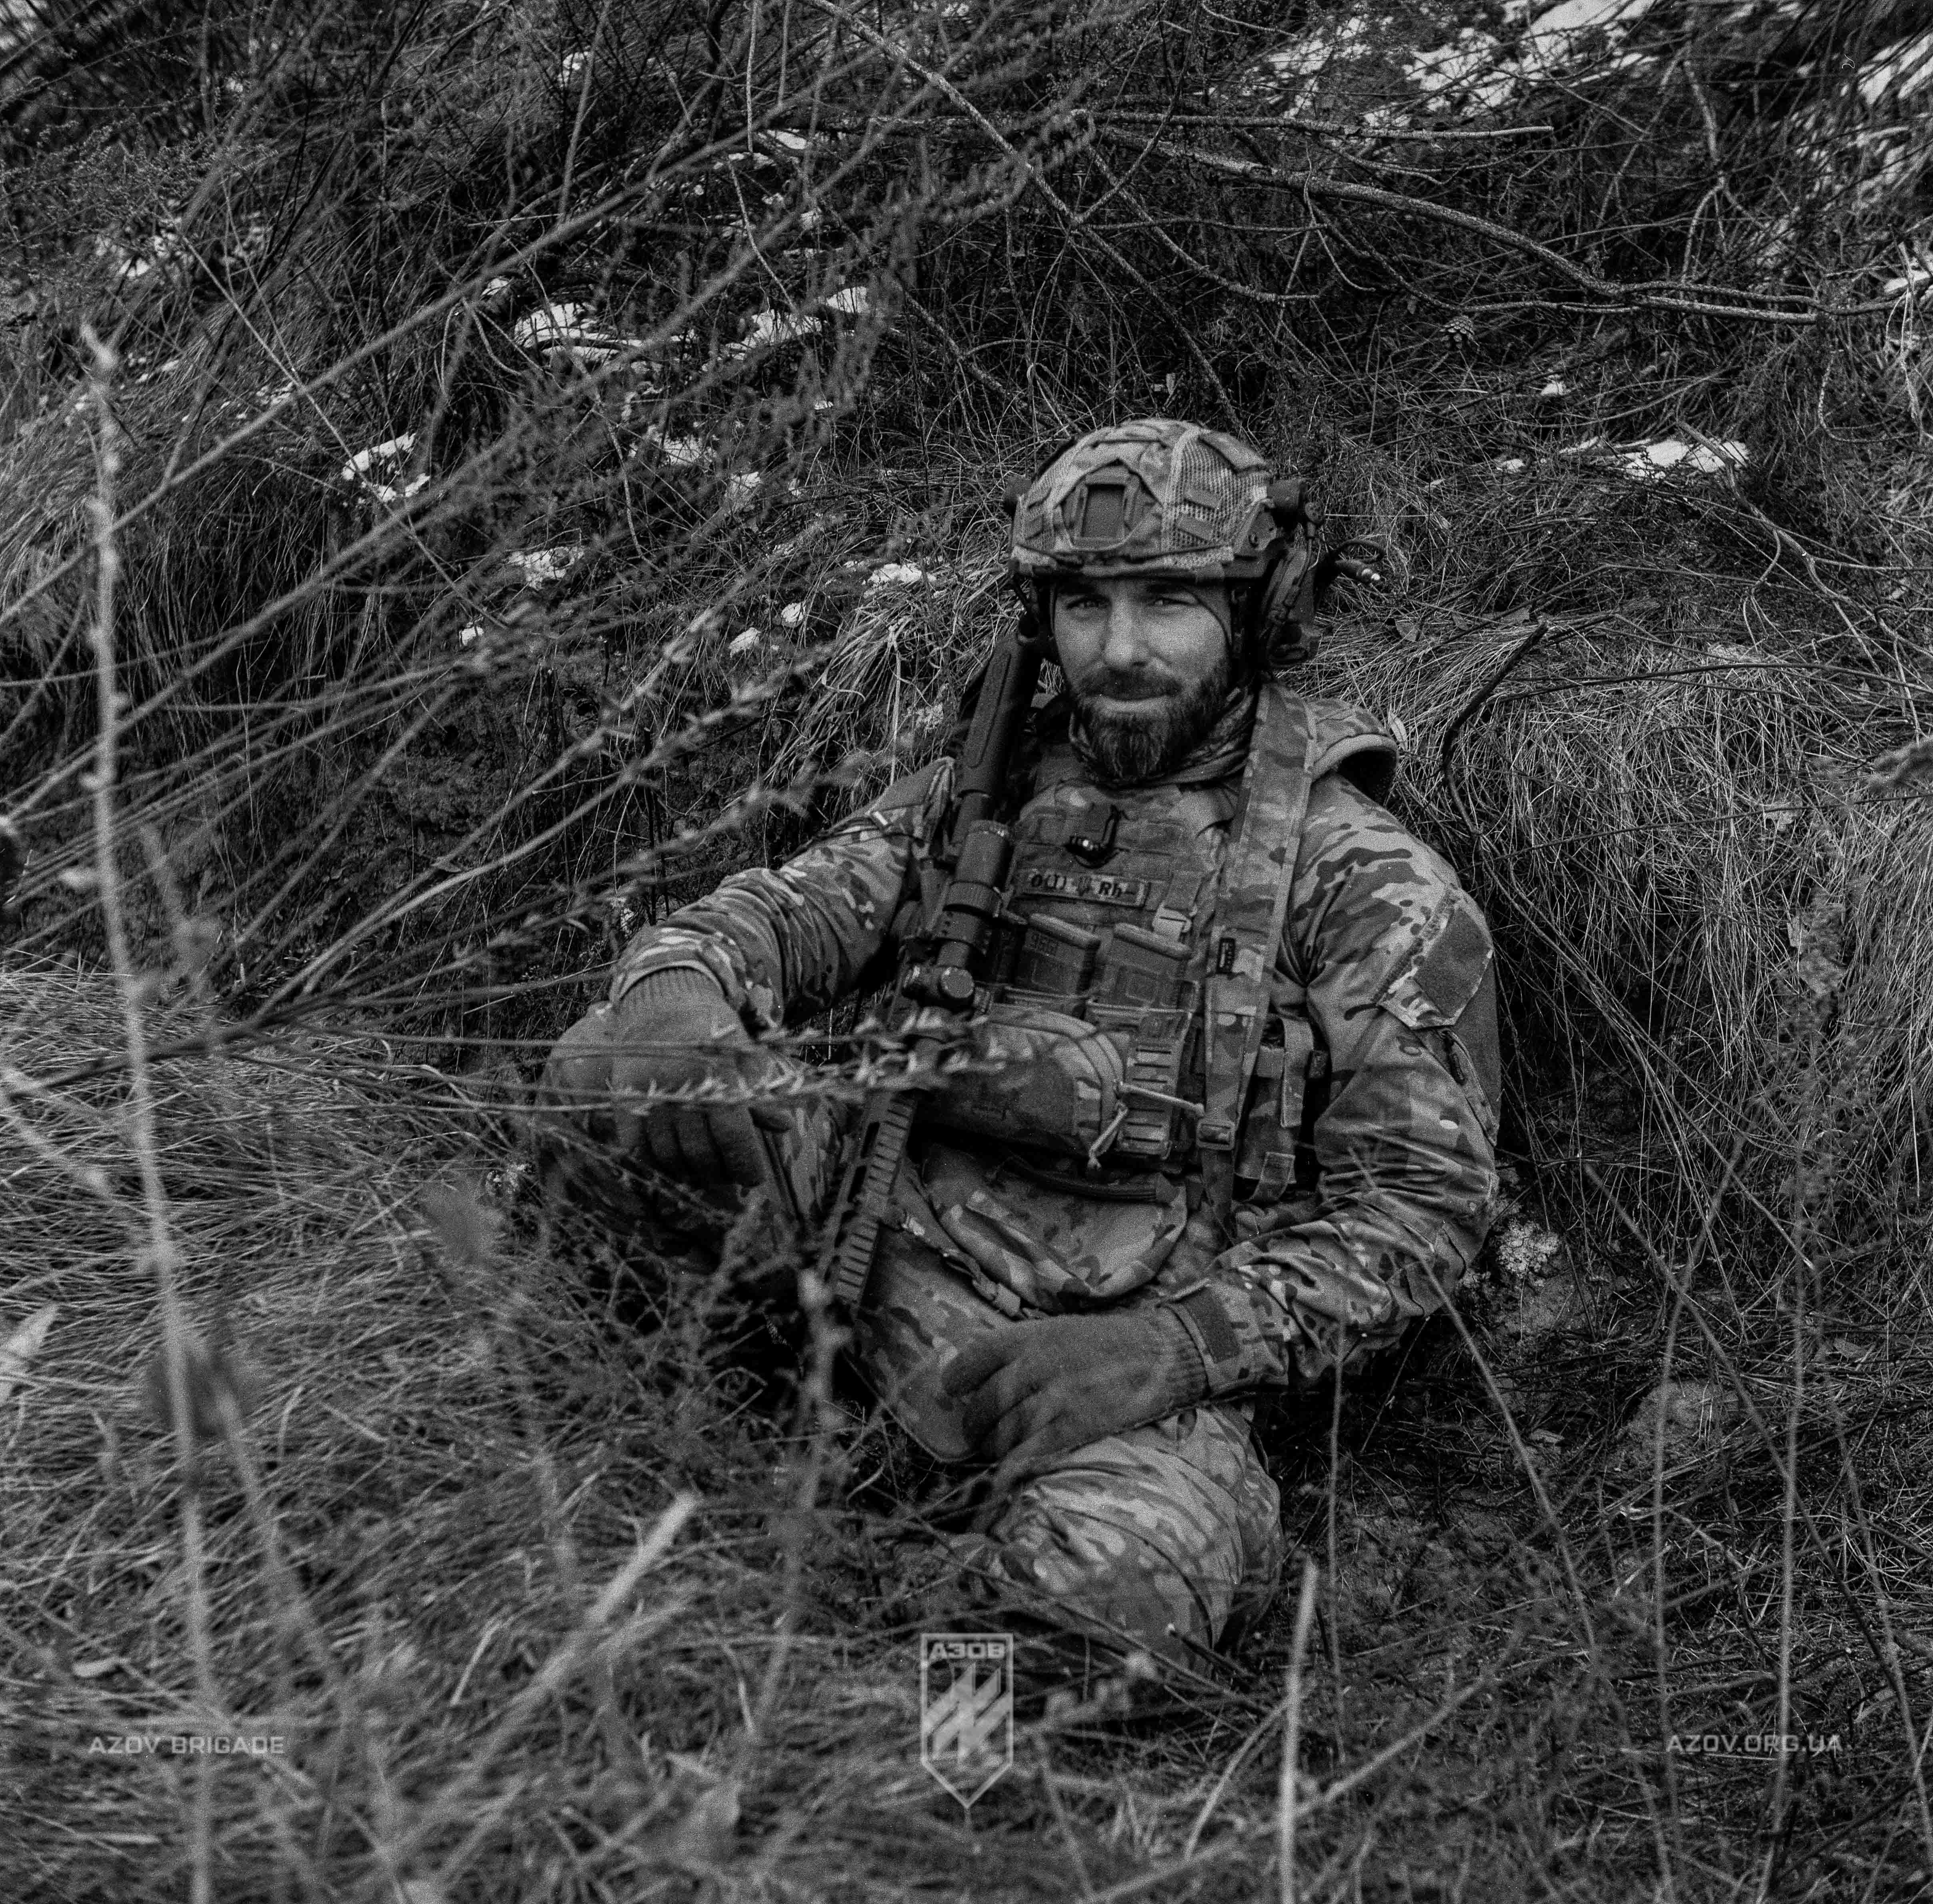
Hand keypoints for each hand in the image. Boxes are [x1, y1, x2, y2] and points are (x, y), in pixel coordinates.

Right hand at [541, 968, 788, 1189]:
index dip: (744, 1164)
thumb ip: (760, 1095)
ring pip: (668, 1155)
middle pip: (700, 1152)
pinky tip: (671, 1165)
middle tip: (729, 1177)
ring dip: (689, 1174)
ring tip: (704, 1175)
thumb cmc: (713, 1032)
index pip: (733, 1136)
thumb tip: (785, 1127)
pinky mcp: (625, 1098)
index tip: (753, 1179)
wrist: (663, 1001)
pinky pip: (636, 1147)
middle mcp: (682, 1087)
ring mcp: (650, 1094)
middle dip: (719, 1173)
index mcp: (718, 1075)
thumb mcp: (745, 1056)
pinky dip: (654, 1164)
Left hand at [941, 1309, 1206, 1495]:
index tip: (951, 1390)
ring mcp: (1054, 1397)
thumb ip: (1024, 1348)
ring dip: (992, 1447)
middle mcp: (1037, 1365)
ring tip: (993, 1451)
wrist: (1160, 1354)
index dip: (956, 1378)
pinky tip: (1002, 1480)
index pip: (975, 1357)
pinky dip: (1009, 1471)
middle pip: (985, 1402)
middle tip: (974, 1432)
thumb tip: (983, 1367)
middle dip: (974, 1423)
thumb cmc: (1109, 1342)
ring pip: (1003, 1432)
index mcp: (1031, 1337)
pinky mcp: (1073, 1427)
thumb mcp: (1060, 1329)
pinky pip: (1028, 1454)